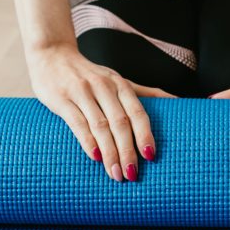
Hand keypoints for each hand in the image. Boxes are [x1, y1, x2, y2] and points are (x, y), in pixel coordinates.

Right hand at [27, 44, 173, 181]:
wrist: (52, 54)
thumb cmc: (88, 74)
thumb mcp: (116, 80)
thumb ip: (144, 92)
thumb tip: (177, 101)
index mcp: (120, 84)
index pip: (137, 112)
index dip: (145, 135)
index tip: (151, 157)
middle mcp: (103, 87)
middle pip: (120, 123)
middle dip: (128, 151)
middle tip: (132, 175)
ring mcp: (82, 92)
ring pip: (100, 126)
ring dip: (110, 153)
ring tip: (116, 174)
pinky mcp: (62, 99)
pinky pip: (77, 123)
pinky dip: (88, 141)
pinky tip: (95, 157)